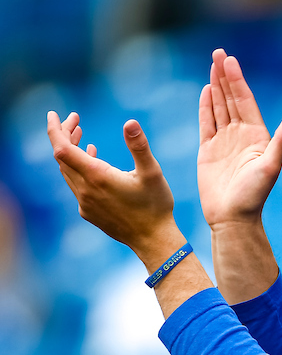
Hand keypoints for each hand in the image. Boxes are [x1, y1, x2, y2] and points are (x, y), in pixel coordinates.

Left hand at [47, 110, 183, 263]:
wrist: (153, 239)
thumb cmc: (155, 205)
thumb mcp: (152, 172)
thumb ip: (139, 146)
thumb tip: (130, 122)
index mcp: (97, 176)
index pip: (61, 148)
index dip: (54, 130)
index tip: (53, 114)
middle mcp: (85, 189)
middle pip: (62, 157)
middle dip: (64, 135)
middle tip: (74, 120)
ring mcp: (85, 202)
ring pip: (67, 171)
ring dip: (70, 152)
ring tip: (80, 136)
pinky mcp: (89, 212)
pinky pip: (75, 185)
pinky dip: (77, 168)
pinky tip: (91, 161)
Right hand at [198, 49, 281, 228]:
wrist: (232, 216)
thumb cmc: (254, 195)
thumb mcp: (271, 166)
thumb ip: (281, 141)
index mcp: (257, 136)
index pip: (245, 101)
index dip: (238, 80)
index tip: (230, 60)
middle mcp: (241, 135)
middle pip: (231, 99)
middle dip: (225, 76)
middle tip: (218, 52)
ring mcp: (224, 141)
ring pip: (219, 107)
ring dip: (216, 86)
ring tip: (212, 65)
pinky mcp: (208, 150)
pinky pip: (206, 122)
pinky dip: (205, 106)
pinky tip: (206, 91)